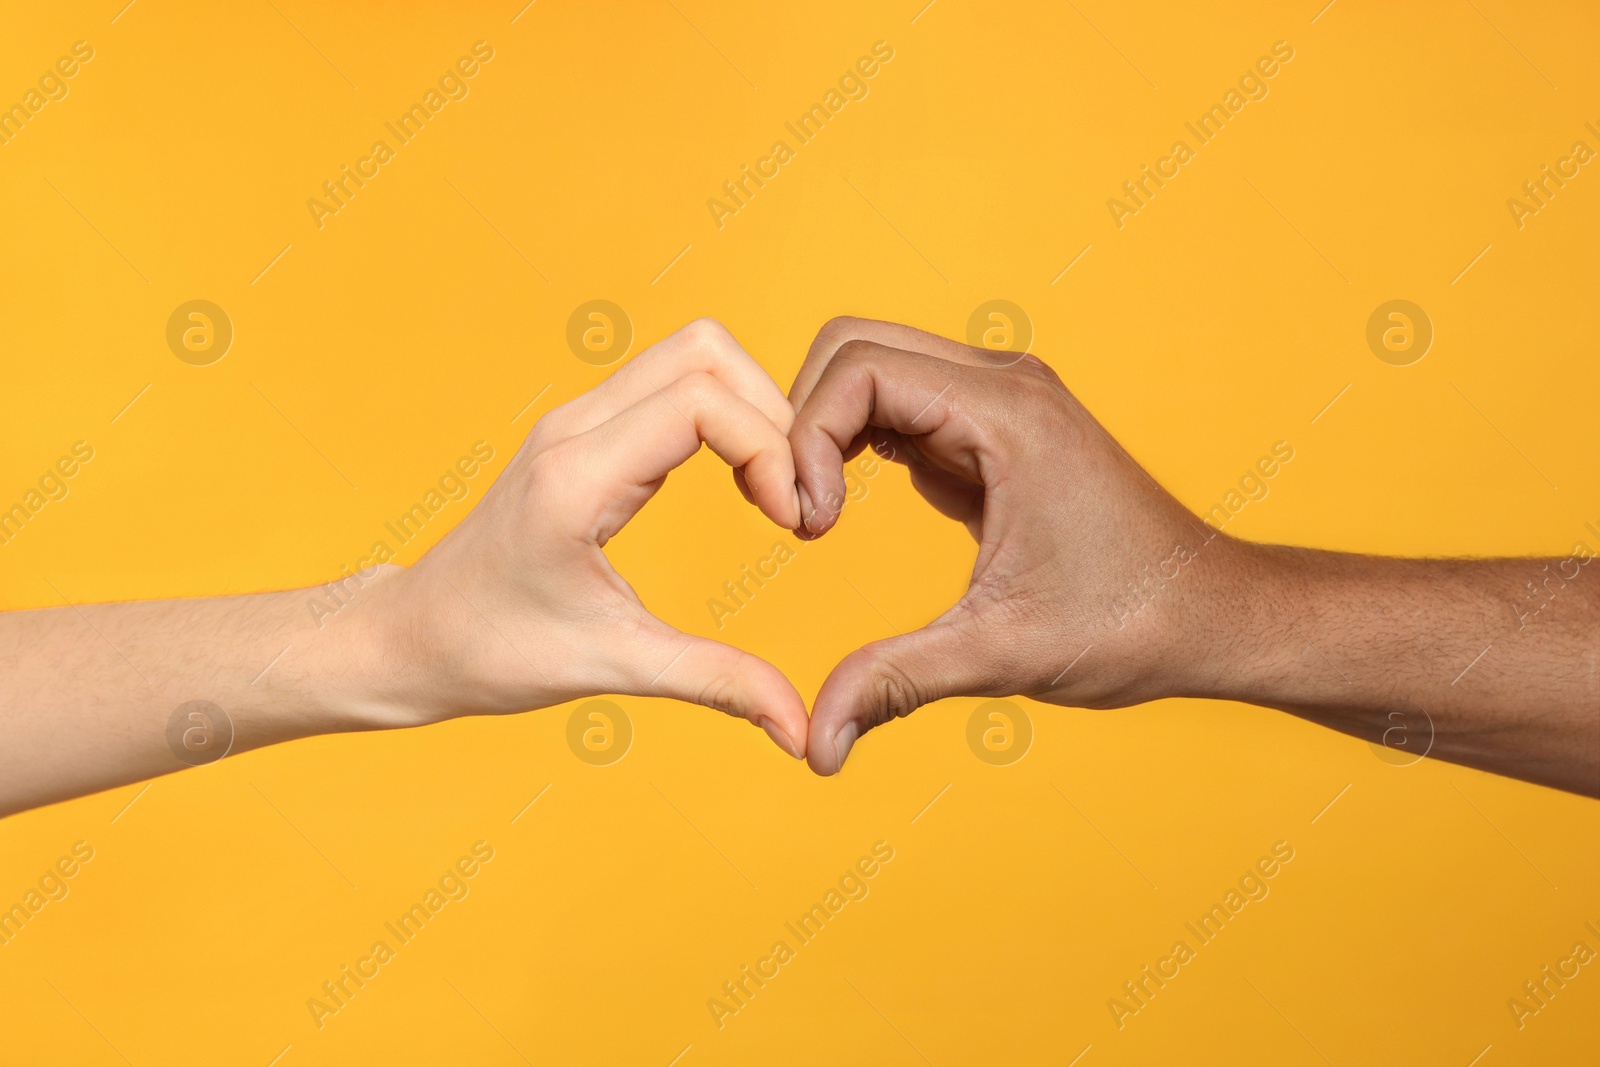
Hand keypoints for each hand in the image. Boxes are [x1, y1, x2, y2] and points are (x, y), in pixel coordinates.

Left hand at [368, 319, 810, 758]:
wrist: (413, 637)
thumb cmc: (491, 651)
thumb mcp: (613, 667)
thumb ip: (716, 684)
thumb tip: (800, 729)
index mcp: (576, 477)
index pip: (701, 401)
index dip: (768, 448)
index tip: (790, 522)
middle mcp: (574, 429)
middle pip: (706, 351)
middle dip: (773, 414)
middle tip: (793, 498)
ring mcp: (576, 422)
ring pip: (692, 355)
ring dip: (752, 410)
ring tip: (773, 492)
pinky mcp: (584, 432)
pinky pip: (673, 384)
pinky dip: (724, 418)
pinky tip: (741, 485)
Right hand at [787, 317, 1244, 774]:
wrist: (1214, 615)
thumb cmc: (1132, 623)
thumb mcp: (1002, 654)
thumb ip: (897, 683)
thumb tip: (814, 747)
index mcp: (1008, 412)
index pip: (859, 369)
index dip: (805, 439)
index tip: (808, 529)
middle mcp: (1003, 385)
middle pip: (853, 348)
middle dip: (801, 421)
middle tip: (796, 516)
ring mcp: (999, 402)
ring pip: (871, 369)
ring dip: (824, 431)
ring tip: (814, 517)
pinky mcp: (993, 432)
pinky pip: (899, 405)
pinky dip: (854, 445)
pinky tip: (845, 513)